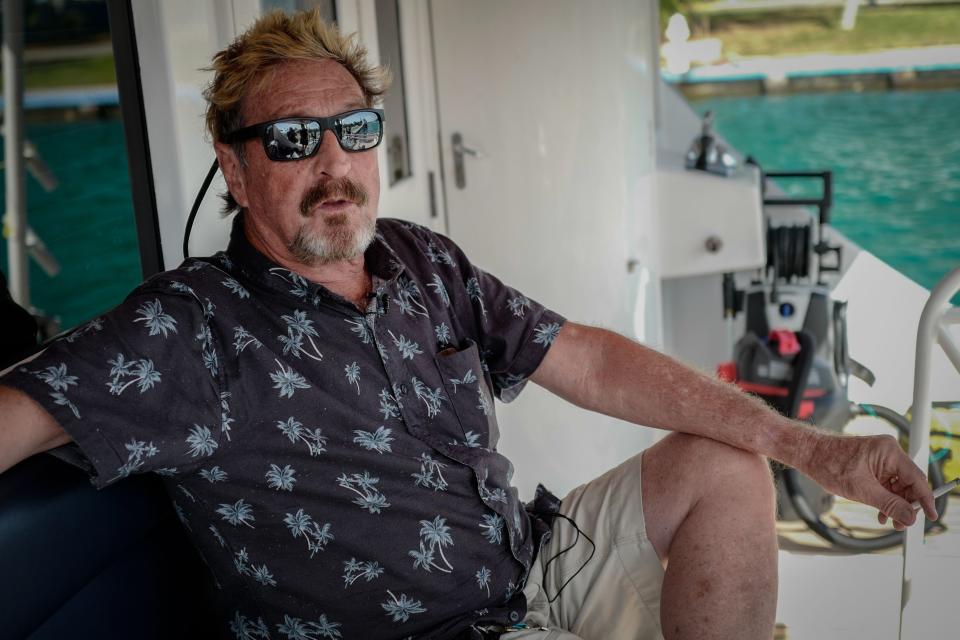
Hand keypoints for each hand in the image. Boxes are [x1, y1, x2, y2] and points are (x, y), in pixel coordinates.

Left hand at [801, 432, 936, 529]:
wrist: (809, 455)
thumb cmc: (829, 464)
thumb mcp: (862, 490)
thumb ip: (889, 504)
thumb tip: (910, 517)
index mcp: (889, 451)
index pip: (917, 478)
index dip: (925, 499)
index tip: (931, 516)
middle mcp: (889, 453)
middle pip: (910, 484)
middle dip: (906, 505)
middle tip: (901, 523)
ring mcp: (881, 459)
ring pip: (899, 486)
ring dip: (895, 504)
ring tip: (887, 520)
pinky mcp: (874, 465)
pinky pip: (888, 484)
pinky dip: (886, 499)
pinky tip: (881, 512)